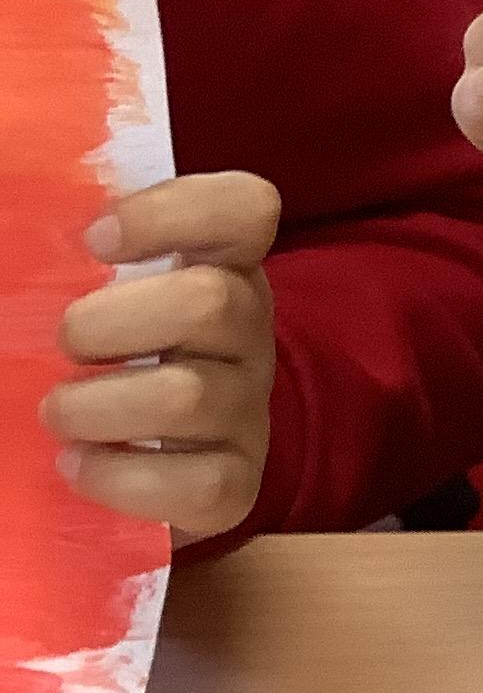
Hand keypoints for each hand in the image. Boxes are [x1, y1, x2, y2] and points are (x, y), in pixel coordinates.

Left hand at [44, 172, 279, 543]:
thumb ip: (59, 258)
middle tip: (63, 342)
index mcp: (221, 266)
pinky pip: (198, 483)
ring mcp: (248, 408)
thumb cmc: (105, 355)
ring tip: (55, 413)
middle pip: (213, 301)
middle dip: (110, 323)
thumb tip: (7, 212)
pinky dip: (121, 476)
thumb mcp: (99, 291)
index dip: (175, 213)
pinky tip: (78, 465)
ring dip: (98, 405)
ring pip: (191, 396)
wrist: (148, 455)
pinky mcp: (235, 482)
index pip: (245, 209)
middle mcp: (248, 331)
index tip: (96, 239)